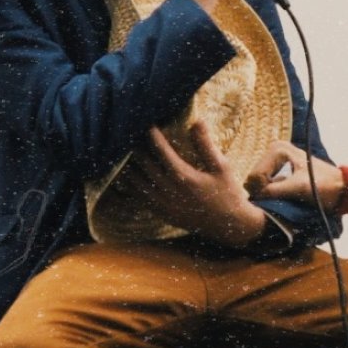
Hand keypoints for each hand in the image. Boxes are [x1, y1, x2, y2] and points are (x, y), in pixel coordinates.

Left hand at [129, 121, 266, 247]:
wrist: (228, 226)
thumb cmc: (227, 193)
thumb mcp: (222, 167)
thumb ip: (206, 145)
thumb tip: (197, 121)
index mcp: (185, 177)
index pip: (162, 152)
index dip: (152, 136)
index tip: (147, 123)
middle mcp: (170, 190)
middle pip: (144, 165)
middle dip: (136, 148)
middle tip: (128, 134)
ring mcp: (163, 204)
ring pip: (137, 183)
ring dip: (128, 166)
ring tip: (120, 152)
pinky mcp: (161, 213)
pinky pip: (138, 199)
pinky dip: (128, 187)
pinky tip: (122, 177)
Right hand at [247, 140, 342, 212]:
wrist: (341, 189)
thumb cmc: (324, 186)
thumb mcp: (298, 188)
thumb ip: (274, 191)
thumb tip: (253, 196)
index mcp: (278, 149)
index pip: (255, 176)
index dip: (262, 192)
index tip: (278, 199)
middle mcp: (274, 150)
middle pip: (254, 178)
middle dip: (263, 192)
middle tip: (280, 200)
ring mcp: (275, 160)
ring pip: (257, 183)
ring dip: (266, 194)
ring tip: (282, 198)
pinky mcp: (278, 169)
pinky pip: (264, 184)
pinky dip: (269, 193)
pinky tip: (281, 197)